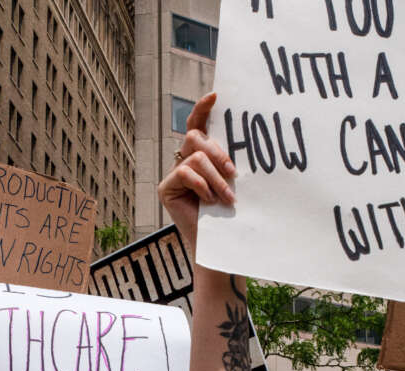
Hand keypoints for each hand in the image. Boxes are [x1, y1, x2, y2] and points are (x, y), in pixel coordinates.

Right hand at [157, 93, 235, 250]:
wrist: (217, 241)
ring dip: (216, 177)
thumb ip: (228, 161)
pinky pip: (185, 172)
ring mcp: (173, 173)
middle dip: (218, 153)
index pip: (198, 125)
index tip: (216, 95)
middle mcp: (184, 160)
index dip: (203, 109)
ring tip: (227, 197)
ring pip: (195, 156)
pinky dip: (201, 185)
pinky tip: (208, 200)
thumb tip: (240, 141)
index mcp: (201, 155)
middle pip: (196, 137)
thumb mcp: (231, 180)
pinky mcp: (165, 187)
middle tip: (233, 173)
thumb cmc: (229, 212)